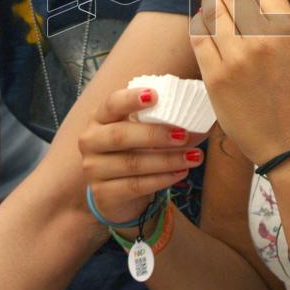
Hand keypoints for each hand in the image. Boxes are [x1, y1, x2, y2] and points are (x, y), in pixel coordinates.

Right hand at [78, 87, 202, 226]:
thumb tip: (198, 111)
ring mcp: (93, 169)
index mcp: (99, 118)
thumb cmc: (134, 150)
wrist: (118, 192)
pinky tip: (181, 173)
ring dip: (168, 159)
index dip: (130, 99)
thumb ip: (158, 118)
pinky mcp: (103, 194)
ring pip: (132, 163)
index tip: (154, 95)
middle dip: (155, 135)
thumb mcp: (140, 130)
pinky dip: (162, 179)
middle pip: (120, 136)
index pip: (111, 104)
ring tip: (194, 156)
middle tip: (185, 135)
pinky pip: (136, 186)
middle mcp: (91, 141)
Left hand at [190, 0, 289, 165]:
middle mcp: (262, 39)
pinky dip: (199, 25)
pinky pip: (198, 36)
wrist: (289, 140)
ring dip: (211, 2)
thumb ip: (271, 17)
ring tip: (215, 3)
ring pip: (212, 10)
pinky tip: (205, 25)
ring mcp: (236, 58)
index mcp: (287, 29)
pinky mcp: (215, 76)